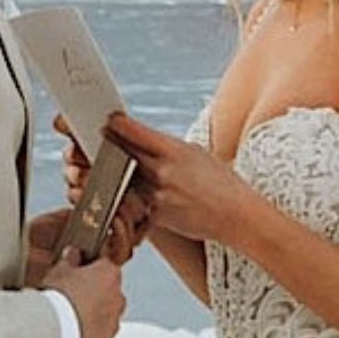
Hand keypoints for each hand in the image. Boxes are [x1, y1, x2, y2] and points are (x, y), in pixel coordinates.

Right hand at [57, 251, 127, 337]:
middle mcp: (118, 299)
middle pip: (109, 292)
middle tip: (73, 295)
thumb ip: (70, 259)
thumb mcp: (59, 270)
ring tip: (70, 316)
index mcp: (110, 275)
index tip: (78, 272)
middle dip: (95, 293)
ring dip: (94, 315)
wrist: (53, 330)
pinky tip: (73, 333)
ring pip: (106, 316)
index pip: (105, 265)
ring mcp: (113, 324)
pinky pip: (100, 337)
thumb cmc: (58, 298)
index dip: (90, 269)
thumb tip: (73, 254)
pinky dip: (90, 336)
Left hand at [105, 112, 256, 249]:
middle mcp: (162, 171)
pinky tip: (128, 191)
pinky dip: (130, 195)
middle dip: (110, 144)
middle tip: (101, 138)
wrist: (237, 216)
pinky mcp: (155, 216)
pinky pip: (134, 202)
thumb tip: (145, 140)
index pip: (133, 131)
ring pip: (123, 178)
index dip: (117, 124)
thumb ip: (169, 147)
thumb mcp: (197, 153)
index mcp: (174, 150)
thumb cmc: (221, 182)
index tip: (110, 121)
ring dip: (114, 171)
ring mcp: (157, 195)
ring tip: (108, 165)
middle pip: (122, 152)